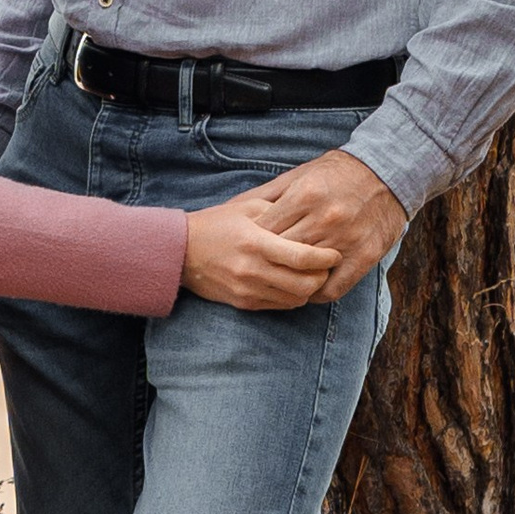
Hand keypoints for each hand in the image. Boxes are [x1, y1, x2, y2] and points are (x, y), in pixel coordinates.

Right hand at [181, 192, 340, 309]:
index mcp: (256, 242)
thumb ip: (279, 212)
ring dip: (309, 289)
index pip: (302, 257)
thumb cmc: (216, 224)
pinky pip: (280, 306)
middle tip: (326, 265)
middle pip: (305, 284)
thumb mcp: (247, 208)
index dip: (325, 258)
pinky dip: (293, 297)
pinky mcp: (244, 303)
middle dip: (322, 276)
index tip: (334, 253)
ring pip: (296, 299)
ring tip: (311, 274)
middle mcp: (253, 270)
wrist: (180, 251)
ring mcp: (248, 290)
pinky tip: (292, 282)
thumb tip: (310, 218)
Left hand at [246, 149, 406, 303]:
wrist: (387, 173)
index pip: (266, 231)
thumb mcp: (300, 175)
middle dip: (267, 262)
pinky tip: (306, 289)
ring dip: (290, 280)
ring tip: (278, 281)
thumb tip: (234, 207)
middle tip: (256, 269)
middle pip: (283, 253)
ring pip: (306, 273)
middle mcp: (324, 219)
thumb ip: (269, 194)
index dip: (253, 242)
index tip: (245, 249)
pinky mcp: (365, 256)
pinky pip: (334, 288)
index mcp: (305, 196)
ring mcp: (345, 240)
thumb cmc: (336, 173)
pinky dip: (316, 293)